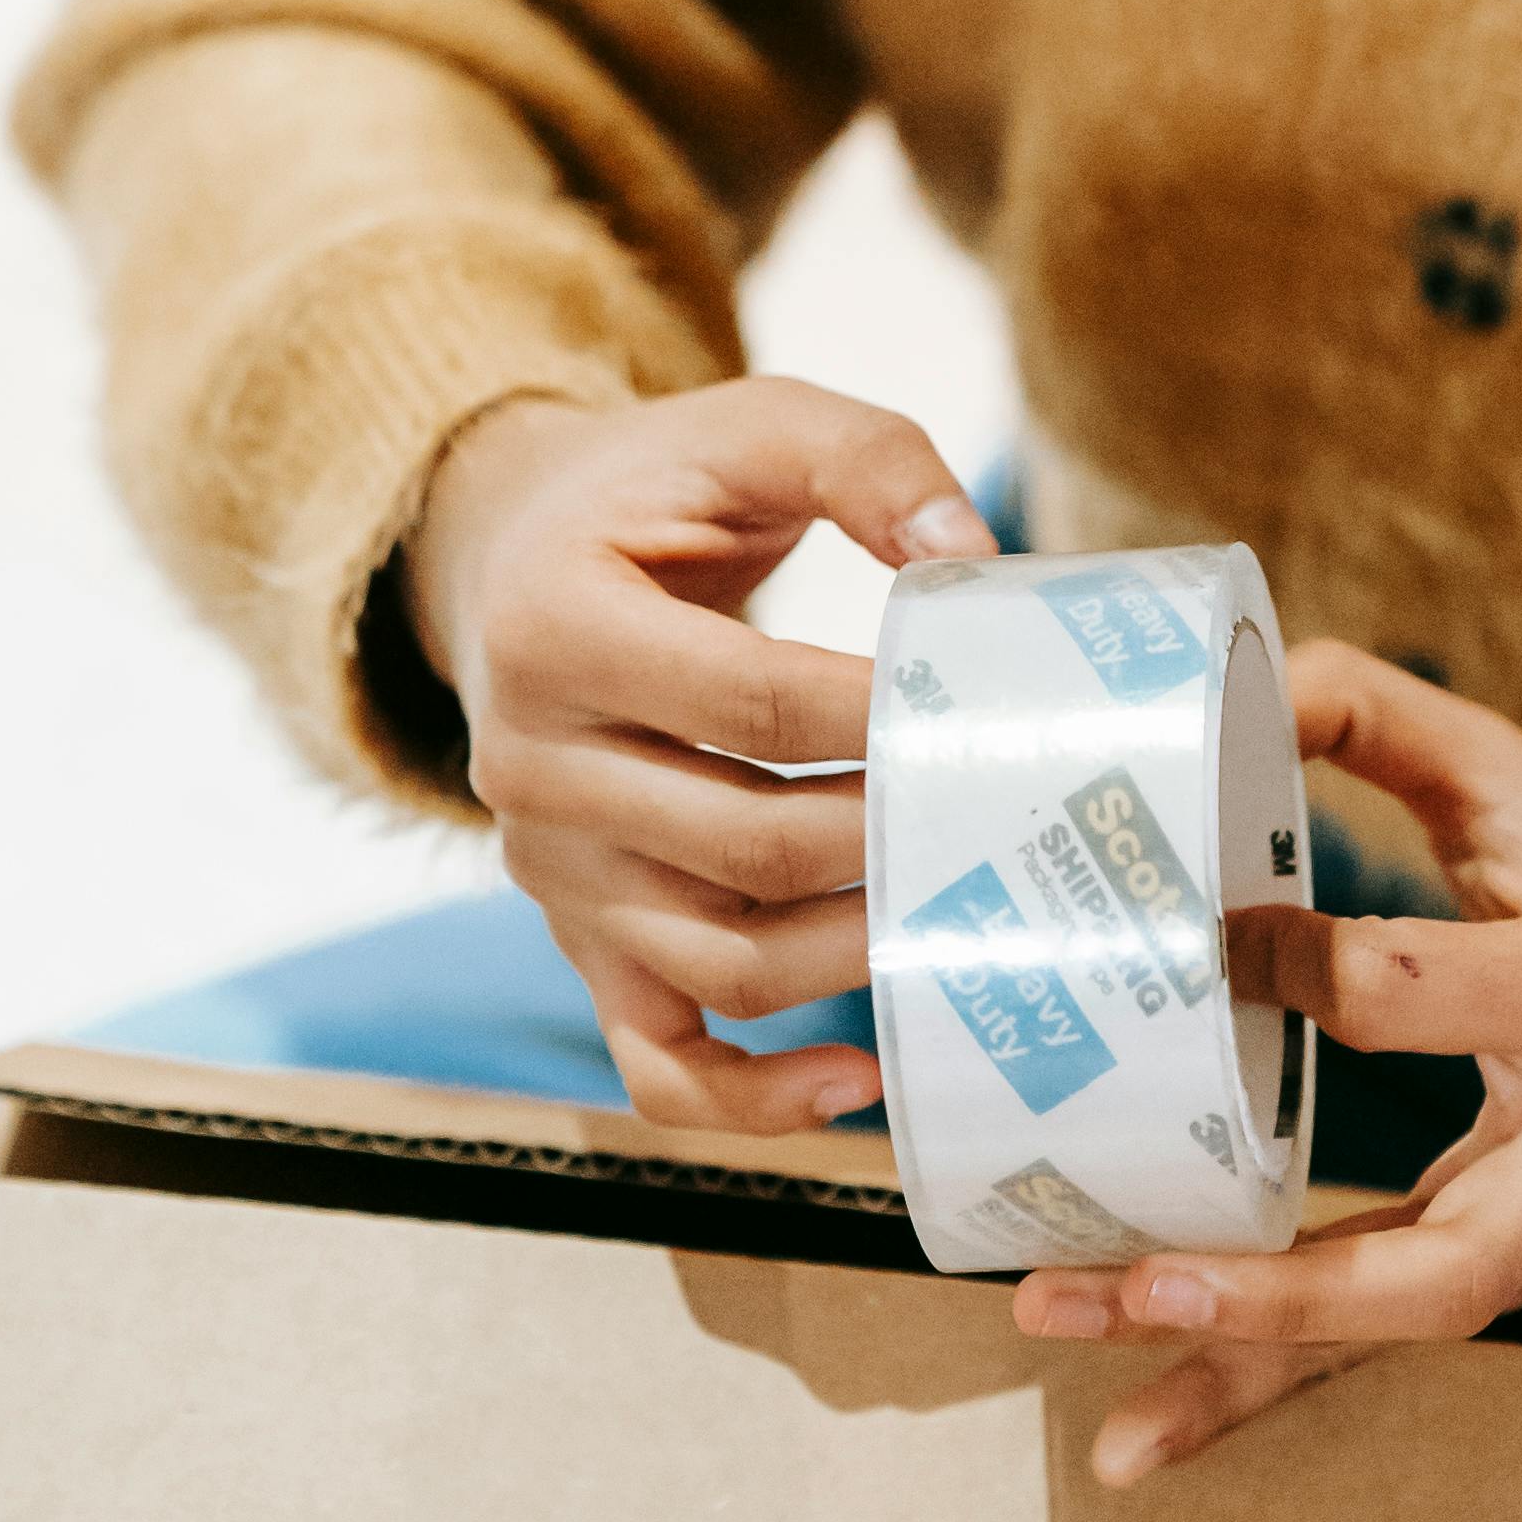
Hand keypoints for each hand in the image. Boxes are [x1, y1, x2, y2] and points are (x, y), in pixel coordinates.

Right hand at [406, 379, 993, 1133]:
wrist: (516, 558)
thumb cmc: (660, 492)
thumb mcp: (751, 422)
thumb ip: (869, 462)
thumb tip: (974, 564)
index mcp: (554, 624)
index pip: (747, 699)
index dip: (880, 714)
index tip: (983, 707)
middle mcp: (528, 764)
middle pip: (743, 845)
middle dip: (892, 837)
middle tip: (1005, 815)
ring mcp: (548, 871)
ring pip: (716, 961)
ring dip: (855, 952)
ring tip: (965, 910)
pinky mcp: (575, 937)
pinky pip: (653, 1060)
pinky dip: (749, 1098)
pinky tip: (858, 1077)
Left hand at [1010, 644, 1521, 1486]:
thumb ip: (1390, 722)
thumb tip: (1244, 677)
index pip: (1414, 995)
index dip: (1293, 966)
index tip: (1191, 933)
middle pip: (1426, 1264)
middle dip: (1263, 1293)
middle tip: (1107, 1288)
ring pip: (1394, 1337)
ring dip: (1241, 1380)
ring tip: (1103, 1431)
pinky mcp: (1513, 1271)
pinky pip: (1381, 1342)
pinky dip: (1264, 1387)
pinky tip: (1141, 1431)